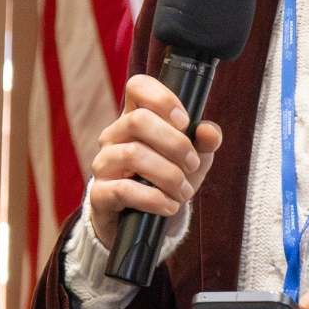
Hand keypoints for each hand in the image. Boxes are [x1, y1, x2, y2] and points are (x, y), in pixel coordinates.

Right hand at [88, 74, 224, 248]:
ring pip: (132, 154)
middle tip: (192, 163)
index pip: (138, 86)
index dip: (162, 98)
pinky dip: (153, 199)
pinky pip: (123, 189)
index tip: (184, 122)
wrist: (143, 221)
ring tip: (183, 191)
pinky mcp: (99, 194)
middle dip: (175, 144)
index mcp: (135, 118)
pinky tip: (169, 206)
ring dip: (168, 175)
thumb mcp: (192, 160)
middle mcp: (114, 136)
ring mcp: (104, 163)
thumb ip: (204, 143)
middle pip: (138, 120)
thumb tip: (209, 131)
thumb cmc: (165, 180)